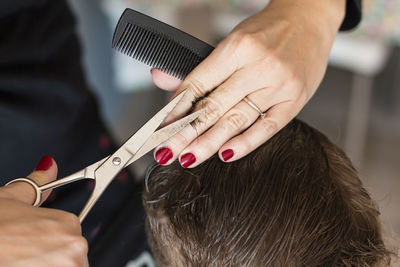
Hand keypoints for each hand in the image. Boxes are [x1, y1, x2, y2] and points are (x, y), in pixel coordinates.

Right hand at [0, 156, 88, 266]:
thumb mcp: (10, 199)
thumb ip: (36, 184)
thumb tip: (49, 166)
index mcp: (68, 223)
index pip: (69, 237)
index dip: (47, 242)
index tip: (32, 245)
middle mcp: (75, 245)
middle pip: (71, 257)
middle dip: (49, 257)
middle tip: (24, 255)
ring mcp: (70, 266)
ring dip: (47, 266)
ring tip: (22, 263)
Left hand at [151, 0, 344, 166]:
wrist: (309, 18)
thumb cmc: (267, 31)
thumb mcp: (231, 41)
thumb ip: (198, 67)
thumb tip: (160, 79)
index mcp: (237, 47)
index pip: (198, 84)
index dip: (176, 109)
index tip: (160, 129)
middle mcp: (258, 66)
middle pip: (214, 107)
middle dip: (186, 134)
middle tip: (166, 153)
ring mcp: (279, 85)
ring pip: (237, 120)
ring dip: (209, 143)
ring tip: (188, 158)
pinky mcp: (295, 100)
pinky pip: (267, 128)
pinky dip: (245, 143)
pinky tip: (225, 155)